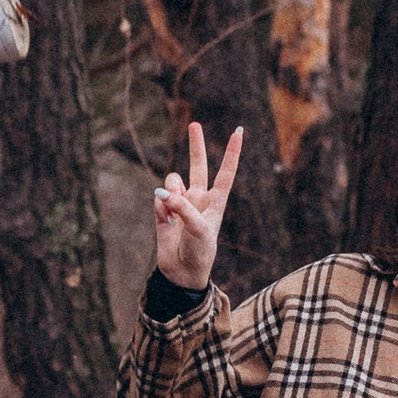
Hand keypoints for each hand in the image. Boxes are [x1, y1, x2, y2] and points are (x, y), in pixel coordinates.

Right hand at [153, 121, 242, 290]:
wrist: (183, 272)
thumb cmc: (200, 251)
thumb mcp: (198, 229)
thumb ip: (183, 208)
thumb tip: (163, 192)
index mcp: (215, 201)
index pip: (225, 172)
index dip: (231, 153)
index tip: (238, 132)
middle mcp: (199, 199)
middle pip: (197, 166)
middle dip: (196, 145)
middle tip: (194, 124)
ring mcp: (180, 204)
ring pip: (172, 182)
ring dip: (171, 190)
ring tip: (173, 209)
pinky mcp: (163, 212)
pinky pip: (159, 199)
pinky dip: (160, 207)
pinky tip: (164, 221)